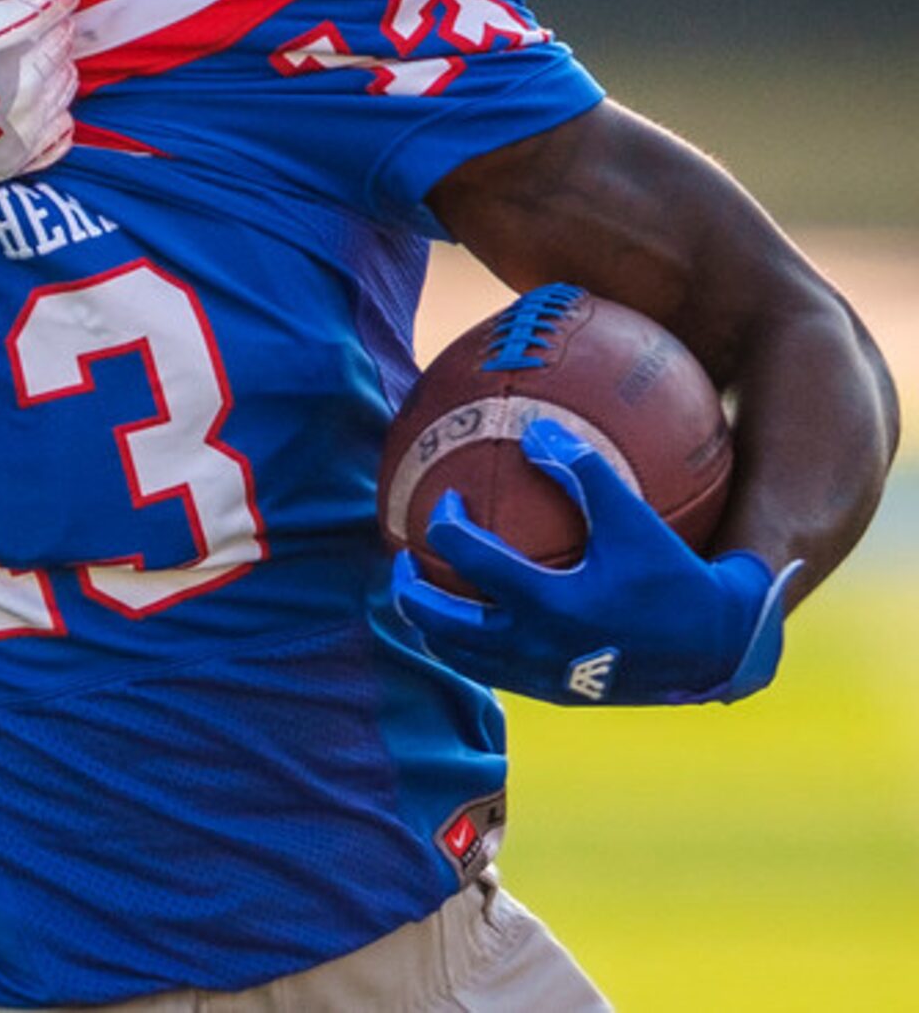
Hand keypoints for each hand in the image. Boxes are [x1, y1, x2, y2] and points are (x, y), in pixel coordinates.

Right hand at [0, 0, 77, 205]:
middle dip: (49, 25)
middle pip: (61, 42)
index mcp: (0, 37)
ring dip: (51, 65)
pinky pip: (57, 134)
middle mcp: (19, 85)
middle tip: (16, 21)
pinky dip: (51, 113)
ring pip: (63, 85)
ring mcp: (17, 129)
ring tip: (14, 59)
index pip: (55, 2)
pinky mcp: (9, 162)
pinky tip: (23, 101)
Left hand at [389, 416, 796, 704]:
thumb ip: (584, 471)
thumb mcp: (635, 520)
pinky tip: (474, 617)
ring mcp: (539, 677)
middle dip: (409, 589)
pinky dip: (466, 645)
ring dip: (430, 624)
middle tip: (405, 558)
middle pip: (438, 622)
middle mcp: (535, 646)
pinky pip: (488, 670)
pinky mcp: (552, 694)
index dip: (444, 523)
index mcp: (549, 603)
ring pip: (455, 655)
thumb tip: (535, 428)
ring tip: (427, 591)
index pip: (466, 556)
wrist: (718, 650)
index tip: (449, 503)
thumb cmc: (676, 579)